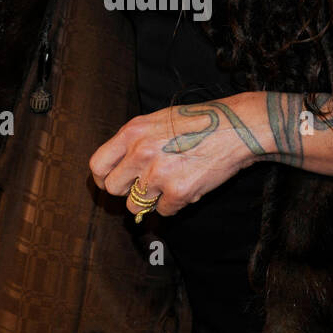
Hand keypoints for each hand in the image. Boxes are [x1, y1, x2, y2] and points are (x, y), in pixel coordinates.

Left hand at [88, 95, 261, 218]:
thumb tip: (119, 167)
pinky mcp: (178, 192)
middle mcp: (141, 152)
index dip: (103, 178)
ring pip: (136, 206)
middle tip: (145, 185)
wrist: (235, 128)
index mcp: (132, 132)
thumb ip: (134, 142)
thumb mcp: (157, 120)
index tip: (111, 182)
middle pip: (113, 188)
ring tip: (171, 182)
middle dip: (128, 191)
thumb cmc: (197, 122)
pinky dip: (174, 204)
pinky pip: (163, 211)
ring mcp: (158, 174)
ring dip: (151, 200)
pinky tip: (188, 185)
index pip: (98, 165)